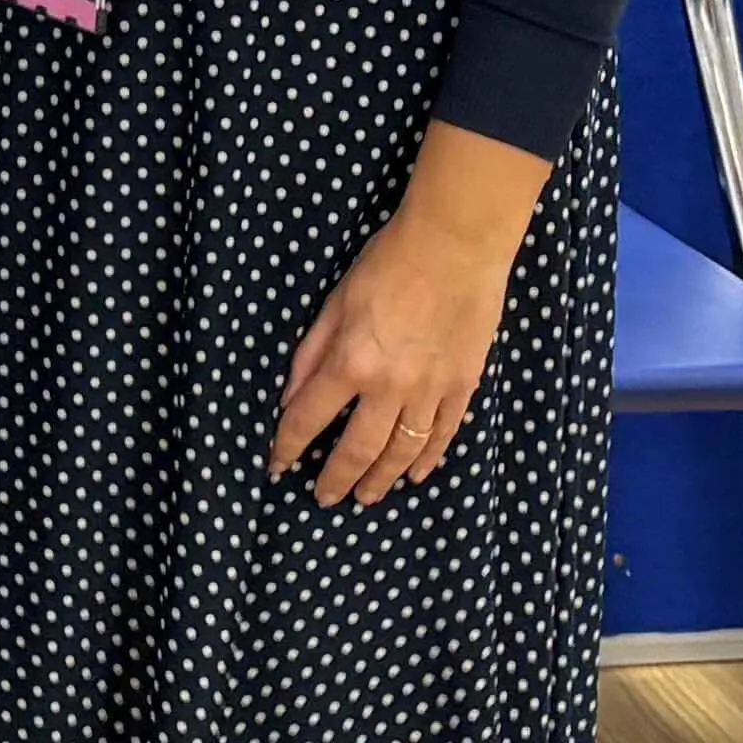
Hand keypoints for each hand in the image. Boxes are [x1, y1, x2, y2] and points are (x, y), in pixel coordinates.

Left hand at [270, 124, 548, 506]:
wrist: (456, 244)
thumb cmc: (388, 263)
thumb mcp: (335, 302)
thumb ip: (310, 354)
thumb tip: (289, 399)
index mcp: (350, 362)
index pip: (308, 419)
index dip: (289, 447)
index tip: (278, 465)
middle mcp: (390, 387)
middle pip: (357, 449)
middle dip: (336, 479)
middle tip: (324, 498)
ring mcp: (431, 390)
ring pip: (402, 451)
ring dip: (381, 479)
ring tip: (367, 497)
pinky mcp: (464, 385)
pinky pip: (444, 434)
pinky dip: (428, 459)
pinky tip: (415, 475)